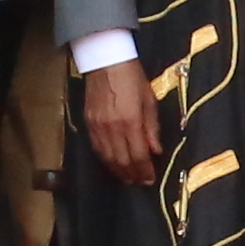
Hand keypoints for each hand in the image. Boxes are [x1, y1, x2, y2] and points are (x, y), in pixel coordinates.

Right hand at [79, 61, 157, 177]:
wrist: (106, 61)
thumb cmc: (132, 78)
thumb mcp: (149, 100)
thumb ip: (152, 128)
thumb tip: (156, 151)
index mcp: (130, 122)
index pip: (139, 155)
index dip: (145, 171)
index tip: (150, 180)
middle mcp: (112, 128)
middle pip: (122, 160)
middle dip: (132, 175)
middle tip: (140, 183)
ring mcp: (98, 127)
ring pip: (107, 158)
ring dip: (118, 171)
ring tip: (128, 178)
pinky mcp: (88, 123)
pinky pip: (97, 148)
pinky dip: (105, 160)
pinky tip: (112, 164)